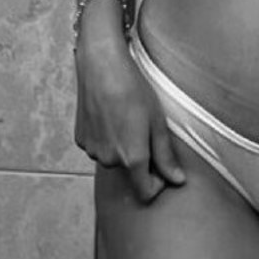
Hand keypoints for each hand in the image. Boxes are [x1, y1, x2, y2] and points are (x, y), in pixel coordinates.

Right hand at [74, 44, 185, 202]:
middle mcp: (109, 160)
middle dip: (140, 158)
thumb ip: (166, 155)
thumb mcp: (157, 121)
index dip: (157, 184)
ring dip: (122, 147)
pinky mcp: (81, 139)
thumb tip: (177, 181)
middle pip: (129, 172)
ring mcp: (92, 150)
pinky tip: (110, 115)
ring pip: (113, 158)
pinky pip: (99, 147)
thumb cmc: (133, 89)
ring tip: (126, 118)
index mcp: (132, 157)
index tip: (161, 167)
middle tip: (144, 128)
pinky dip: (106, 138)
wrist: (102, 65)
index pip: (145, 193)